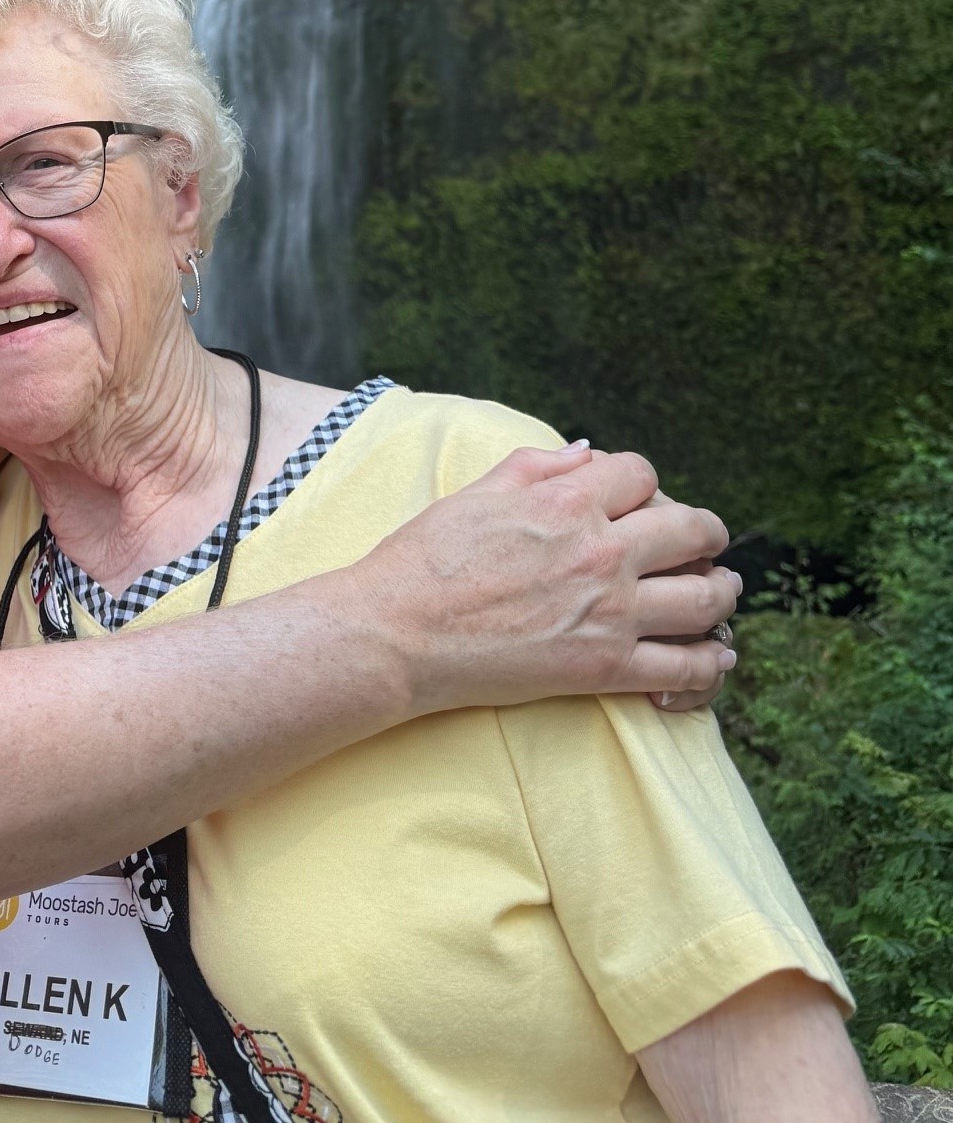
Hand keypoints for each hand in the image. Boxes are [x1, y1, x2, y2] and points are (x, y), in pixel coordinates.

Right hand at [355, 443, 739, 718]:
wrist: (400, 633)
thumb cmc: (427, 557)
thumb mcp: (478, 491)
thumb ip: (538, 465)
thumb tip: (587, 453)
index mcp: (567, 501)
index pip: (641, 474)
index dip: (645, 483)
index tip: (642, 498)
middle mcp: (602, 552)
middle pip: (692, 531)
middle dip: (706, 533)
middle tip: (707, 542)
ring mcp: (611, 613)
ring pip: (704, 599)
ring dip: (723, 592)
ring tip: (723, 590)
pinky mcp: (607, 669)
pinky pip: (686, 667)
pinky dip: (709, 662)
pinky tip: (713, 655)